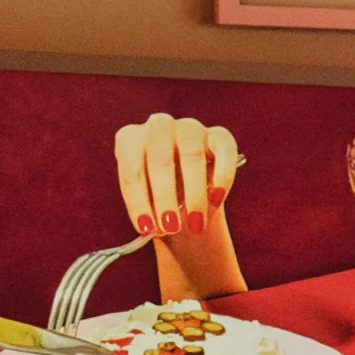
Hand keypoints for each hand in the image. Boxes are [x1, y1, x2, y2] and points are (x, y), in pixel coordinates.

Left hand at [112, 114, 241, 241]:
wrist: (187, 191)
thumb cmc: (160, 197)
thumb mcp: (147, 203)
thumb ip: (148, 210)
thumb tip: (154, 226)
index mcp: (130, 139)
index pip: (131, 169)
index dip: (137, 201)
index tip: (146, 228)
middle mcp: (158, 126)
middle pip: (160, 159)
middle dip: (165, 197)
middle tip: (171, 227)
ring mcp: (190, 128)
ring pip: (192, 154)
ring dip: (194, 193)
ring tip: (195, 223)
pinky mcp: (219, 135)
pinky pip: (224, 151)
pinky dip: (223, 176)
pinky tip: (217, 199)